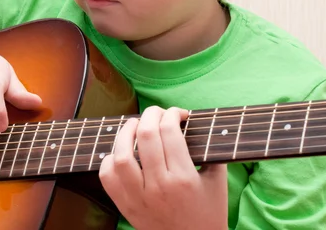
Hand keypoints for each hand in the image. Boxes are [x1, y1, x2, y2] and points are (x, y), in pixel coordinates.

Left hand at [99, 107, 227, 229]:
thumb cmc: (209, 213)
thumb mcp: (218, 181)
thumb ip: (210, 151)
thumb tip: (196, 124)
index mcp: (184, 178)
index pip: (170, 131)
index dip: (173, 114)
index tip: (178, 114)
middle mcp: (159, 186)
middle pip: (146, 135)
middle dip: (151, 114)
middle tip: (158, 113)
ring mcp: (139, 197)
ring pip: (121, 155)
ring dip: (125, 132)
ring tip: (134, 125)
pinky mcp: (125, 207)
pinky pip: (107, 178)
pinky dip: (109, 160)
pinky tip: (121, 153)